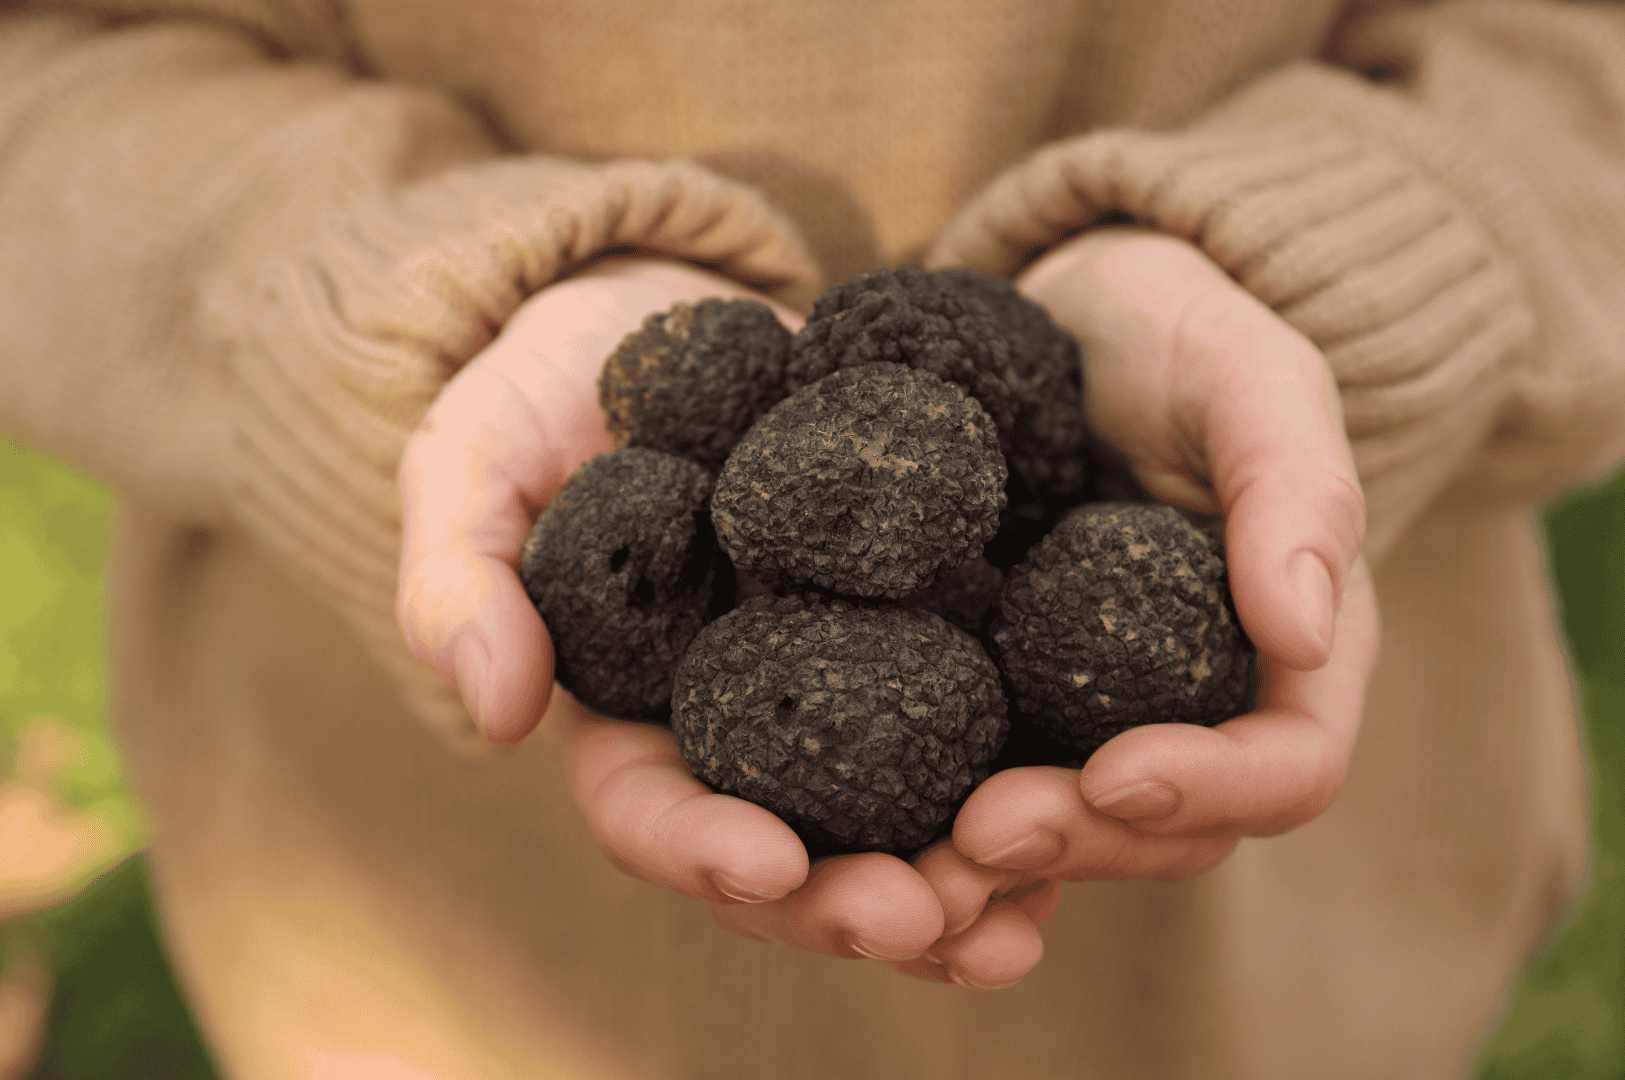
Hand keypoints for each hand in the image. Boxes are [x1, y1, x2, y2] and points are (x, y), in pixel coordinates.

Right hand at [394, 256, 988, 978]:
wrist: (690, 314)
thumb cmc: (558, 385)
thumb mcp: (478, 454)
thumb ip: (461, 569)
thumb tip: (492, 710)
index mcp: (629, 711)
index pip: (650, 812)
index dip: (702, 851)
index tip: (767, 863)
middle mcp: (741, 729)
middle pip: (791, 852)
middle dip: (852, 903)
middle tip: (931, 919)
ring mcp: (840, 692)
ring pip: (895, 822)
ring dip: (959, 883)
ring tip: (1025, 913)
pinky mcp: (926, 641)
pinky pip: (976, 735)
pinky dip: (1024, 787)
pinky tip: (1088, 820)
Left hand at [919, 227, 1380, 973]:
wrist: (1061, 320)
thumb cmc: (1175, 333)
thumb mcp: (1247, 372)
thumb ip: (1294, 484)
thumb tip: (1305, 635)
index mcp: (1286, 651)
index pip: (1286, 764)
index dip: (1212, 788)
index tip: (1117, 770)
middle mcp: (1192, 705)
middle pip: (1166, 827)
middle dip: (1081, 841)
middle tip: (977, 833)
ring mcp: (1087, 712)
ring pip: (1065, 827)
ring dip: (996, 859)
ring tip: (914, 857)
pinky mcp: (996, 697)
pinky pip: (973, 778)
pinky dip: (930, 818)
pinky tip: (861, 823)